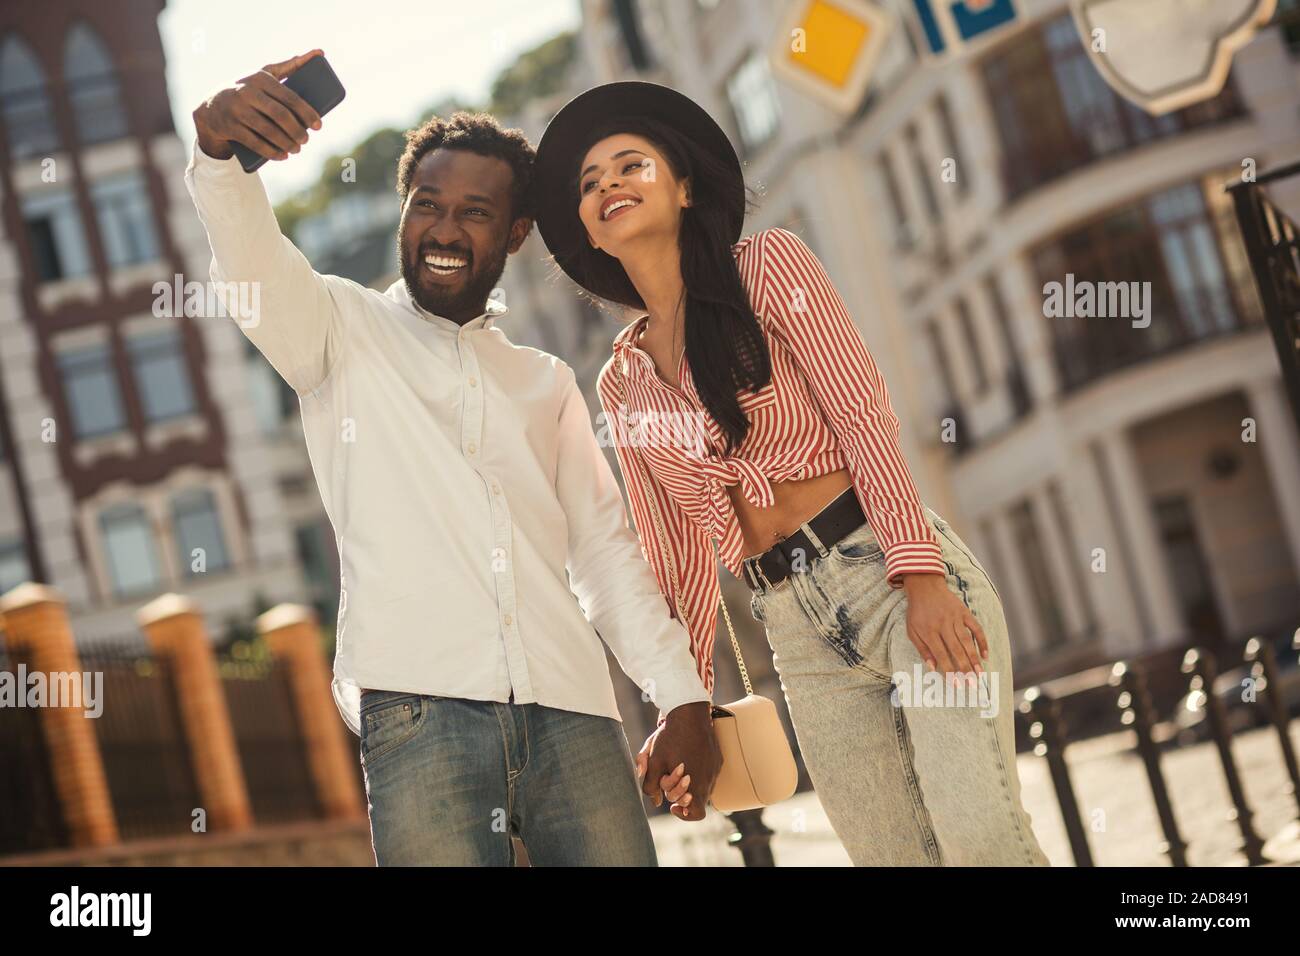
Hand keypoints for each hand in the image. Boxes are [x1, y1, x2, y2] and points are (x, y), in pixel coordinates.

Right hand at [193, 50, 324, 162]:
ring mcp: (236, 110)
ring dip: (286, 143)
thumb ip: (290, 66)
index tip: (319, 125)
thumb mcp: (264, 75)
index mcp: (260, 78)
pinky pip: (255, 143)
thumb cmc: (248, 89)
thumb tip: (319, 53)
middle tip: (306, 139)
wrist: (212, 106)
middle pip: (280, 115)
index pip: (289, 97)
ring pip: (268, 131)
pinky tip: (283, 156)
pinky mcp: (230, 127)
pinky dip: (271, 152)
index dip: (307, 113)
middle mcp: (246, 92)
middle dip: (297, 131)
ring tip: (297, 149)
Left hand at [634, 701, 719, 820]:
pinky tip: (686, 757)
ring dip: (689, 782)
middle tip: (669, 778)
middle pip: (697, 799)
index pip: (696, 814)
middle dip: (681, 794)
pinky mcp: (717, 758)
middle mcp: (709, 780)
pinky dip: (697, 771)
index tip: (673, 804)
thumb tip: (655, 801)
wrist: (689, 712)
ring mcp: (715, 768)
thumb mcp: (654, 762)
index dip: (684, 814)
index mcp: (695, 785)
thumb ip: (650, 786)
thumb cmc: (670, 738)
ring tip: (677, 766)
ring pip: (702, 785)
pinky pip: (708, 773)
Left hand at [902, 573, 988, 684]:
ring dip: (974, 659)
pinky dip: (982, 641)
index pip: (941, 655)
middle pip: (956, 651)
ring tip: (980, 674)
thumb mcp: (912, 630)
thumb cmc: (917, 611)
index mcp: (928, 631)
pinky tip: (985, 655)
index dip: (949, 671)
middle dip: (964, 670)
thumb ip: (922, 649)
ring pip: (967, 642)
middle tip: (972, 685)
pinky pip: (976, 628)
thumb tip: (932, 668)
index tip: (955, 685)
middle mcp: (943, 625)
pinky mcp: (964, 612)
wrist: (925, 585)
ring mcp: (955, 618)